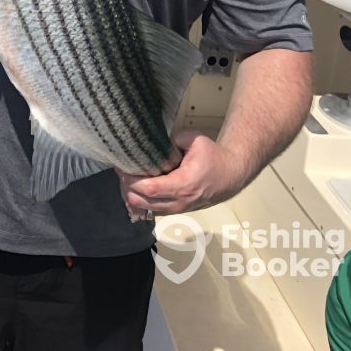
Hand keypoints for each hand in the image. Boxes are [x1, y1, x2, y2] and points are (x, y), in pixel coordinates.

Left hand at [118, 131, 245, 217]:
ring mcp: (179, 209)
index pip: (152, 188)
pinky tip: (134, 188)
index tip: (123, 167)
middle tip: (121, 171)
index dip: (133, 180)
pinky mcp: (177, 210)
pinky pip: (154, 210)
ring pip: (147, 208)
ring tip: (126, 178)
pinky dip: (142, 201)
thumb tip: (152, 143)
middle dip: (129, 187)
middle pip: (145, 201)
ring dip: (134, 195)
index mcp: (184, 183)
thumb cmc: (212, 156)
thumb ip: (172, 140)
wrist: (229, 175)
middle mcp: (180, 201)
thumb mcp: (194, 140)